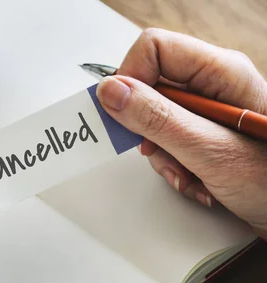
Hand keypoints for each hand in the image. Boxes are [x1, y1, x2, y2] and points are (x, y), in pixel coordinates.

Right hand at [96, 28, 266, 237]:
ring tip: (188, 174)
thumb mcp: (210, 150)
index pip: (154, 49)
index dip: (130, 79)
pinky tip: (197, 182)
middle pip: (148, 88)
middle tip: (158, 150)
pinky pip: (166, 142)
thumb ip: (158, 118)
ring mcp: (207, 111)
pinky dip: (173, 167)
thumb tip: (112, 91)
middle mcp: (212, 85)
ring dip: (162, 156)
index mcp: (221, 72)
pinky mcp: (203, 134)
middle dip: (146, 129)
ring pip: (152, 120)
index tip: (122, 114)